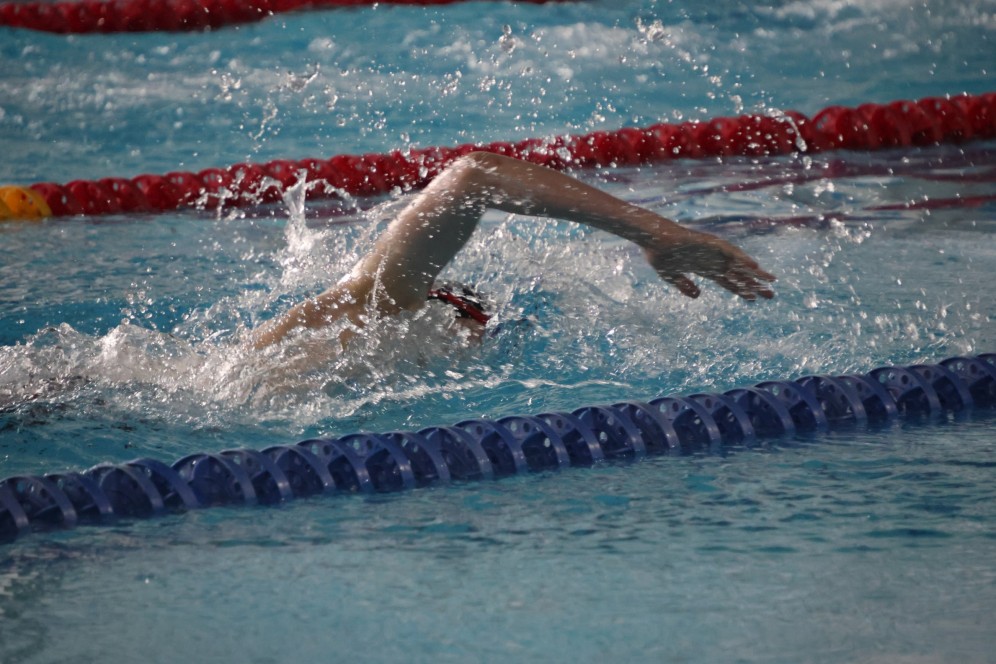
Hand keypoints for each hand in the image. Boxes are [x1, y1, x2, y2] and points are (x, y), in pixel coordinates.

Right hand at [642, 230, 775, 299]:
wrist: (652, 240)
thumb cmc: (658, 255)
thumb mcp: (671, 276)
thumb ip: (684, 286)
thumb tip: (697, 296)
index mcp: (703, 268)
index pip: (727, 281)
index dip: (740, 290)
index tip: (753, 299)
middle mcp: (712, 260)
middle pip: (738, 275)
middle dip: (754, 285)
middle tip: (771, 295)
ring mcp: (713, 251)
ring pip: (739, 264)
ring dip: (755, 273)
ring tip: (772, 281)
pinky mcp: (711, 243)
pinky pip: (731, 252)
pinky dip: (743, 258)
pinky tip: (755, 266)